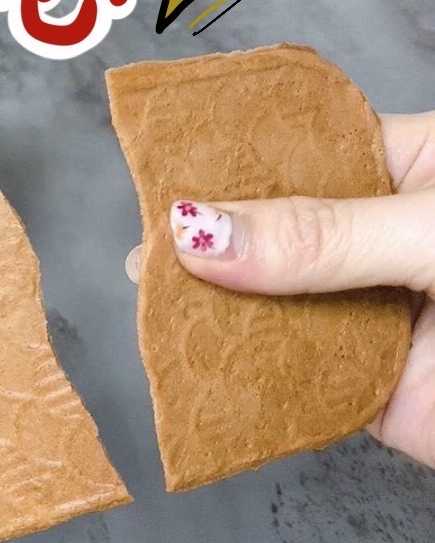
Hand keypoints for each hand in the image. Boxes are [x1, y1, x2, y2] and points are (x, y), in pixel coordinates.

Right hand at [165, 112, 434, 466]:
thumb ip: (326, 236)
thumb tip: (203, 231)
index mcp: (401, 170)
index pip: (294, 152)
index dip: (227, 161)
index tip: (159, 170)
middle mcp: (372, 240)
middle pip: (269, 234)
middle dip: (208, 245)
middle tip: (142, 255)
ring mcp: (364, 314)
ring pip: (270, 307)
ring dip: (217, 313)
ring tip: (155, 308)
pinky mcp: (361, 389)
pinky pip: (287, 378)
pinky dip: (243, 378)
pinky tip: (200, 364)